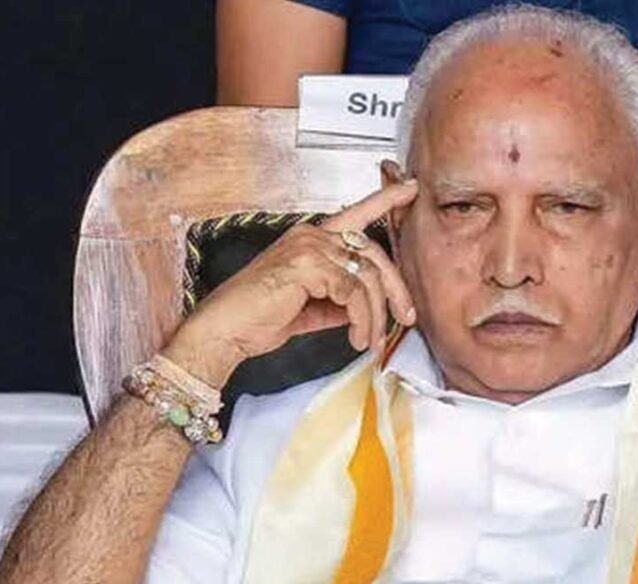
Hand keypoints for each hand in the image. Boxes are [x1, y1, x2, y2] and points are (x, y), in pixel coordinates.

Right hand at [162, 180, 418, 386]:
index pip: (357, 214)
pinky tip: (356, 338)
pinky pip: (354, 293)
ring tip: (370, 341)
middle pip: (374, 254)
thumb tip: (368, 307)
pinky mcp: (307, 265)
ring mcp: (309, 247)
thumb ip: (340, 300)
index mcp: (311, 238)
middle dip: (396, 289)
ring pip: (367, 277)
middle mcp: (311, 235)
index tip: (412, 189)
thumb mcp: (311, 307)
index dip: (387, 200)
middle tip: (406, 317)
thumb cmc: (259, 319)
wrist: (224, 331)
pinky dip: (362, 320)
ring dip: (376, 315)